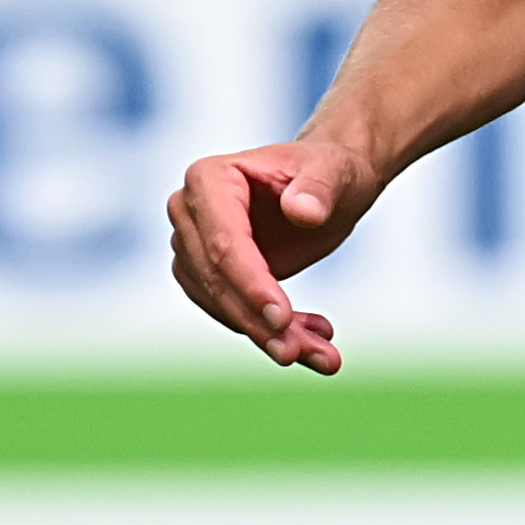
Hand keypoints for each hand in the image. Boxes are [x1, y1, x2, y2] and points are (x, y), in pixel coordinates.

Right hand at [170, 137, 373, 367]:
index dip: (251, 284)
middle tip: (299, 352)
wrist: (328, 185)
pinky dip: (270, 333)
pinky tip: (312, 344)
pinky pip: (231, 312)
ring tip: (322, 354)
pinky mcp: (208, 274)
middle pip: (216, 280)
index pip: (224, 243)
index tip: (283, 318)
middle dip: (257, 321)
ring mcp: (193, 245)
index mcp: (209, 178)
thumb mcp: (336, 171)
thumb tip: (302, 211)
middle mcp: (189, 211)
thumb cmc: (329, 170)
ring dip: (267, 336)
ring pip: (221, 304)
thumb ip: (320, 187)